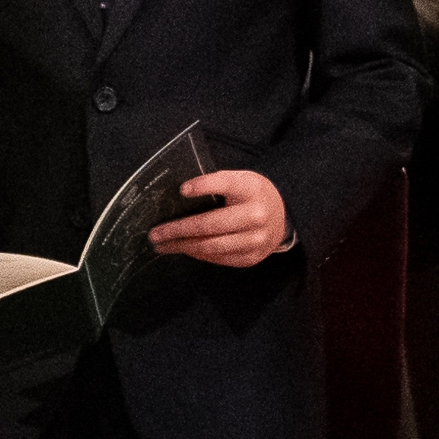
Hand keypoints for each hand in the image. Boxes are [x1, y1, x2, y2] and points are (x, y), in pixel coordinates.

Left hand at [151, 169, 288, 267]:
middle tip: (155, 233)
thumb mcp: (240, 180)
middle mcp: (256, 216)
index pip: (225, 184)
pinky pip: (219, 258)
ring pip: (211, 247)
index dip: (204, 186)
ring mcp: (255, 240)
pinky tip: (185, 249)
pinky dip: (198, 254)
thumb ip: (217, 184)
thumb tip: (180, 194)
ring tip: (163, 245)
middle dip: (178, 230)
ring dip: (183, 246)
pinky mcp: (251, 258)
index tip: (182, 190)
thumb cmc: (252, 196)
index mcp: (251, 190)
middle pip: (210, 225)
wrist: (283, 218)